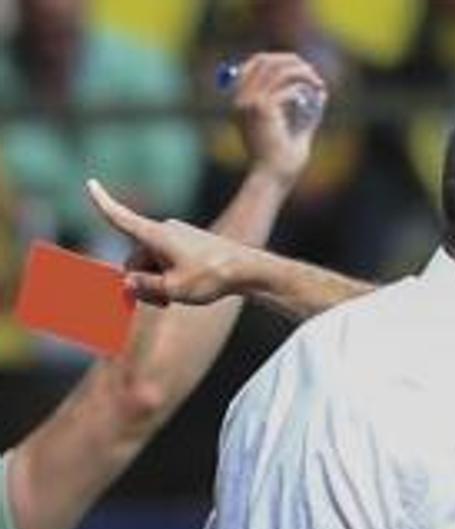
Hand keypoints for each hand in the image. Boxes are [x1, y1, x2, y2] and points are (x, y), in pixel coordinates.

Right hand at [88, 179, 254, 305]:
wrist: (249, 270)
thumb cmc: (212, 277)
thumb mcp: (173, 289)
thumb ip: (144, 286)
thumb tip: (127, 282)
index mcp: (155, 235)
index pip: (121, 217)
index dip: (102, 202)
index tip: (90, 183)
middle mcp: (164, 230)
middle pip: (136, 256)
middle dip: (140, 279)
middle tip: (160, 303)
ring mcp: (178, 235)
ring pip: (153, 261)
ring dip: (156, 280)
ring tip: (173, 300)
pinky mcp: (190, 243)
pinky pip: (168, 259)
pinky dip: (169, 274)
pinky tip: (183, 291)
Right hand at [232, 52, 326, 188]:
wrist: (272, 179)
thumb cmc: (281, 163)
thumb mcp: (292, 131)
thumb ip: (302, 113)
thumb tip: (319, 96)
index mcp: (241, 103)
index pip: (255, 65)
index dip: (280, 61)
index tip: (302, 70)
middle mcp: (241, 99)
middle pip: (264, 60)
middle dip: (292, 62)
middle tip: (313, 74)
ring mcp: (250, 102)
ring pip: (278, 70)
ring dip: (302, 73)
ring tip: (318, 83)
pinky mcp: (263, 109)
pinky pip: (288, 89)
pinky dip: (304, 89)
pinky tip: (316, 95)